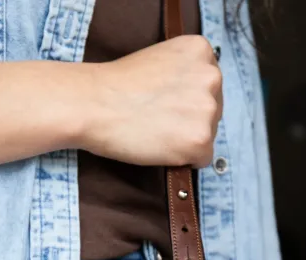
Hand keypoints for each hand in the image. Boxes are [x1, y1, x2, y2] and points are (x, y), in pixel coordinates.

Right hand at [81, 35, 222, 167]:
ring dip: (185, 140)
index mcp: (201, 51)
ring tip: (155, 134)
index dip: (185, 101)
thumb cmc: (114, 87)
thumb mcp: (159, 62)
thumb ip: (182, 75)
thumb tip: (192, 103)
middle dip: (189, 121)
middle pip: (212, 111)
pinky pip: (202, 159)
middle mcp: (211, 76)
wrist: (93, 105)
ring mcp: (207, 109)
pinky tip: (160, 150)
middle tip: (157, 123)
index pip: (208, 85)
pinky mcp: (200, 140)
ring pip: (208, 135)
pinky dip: (184, 161)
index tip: (165, 106)